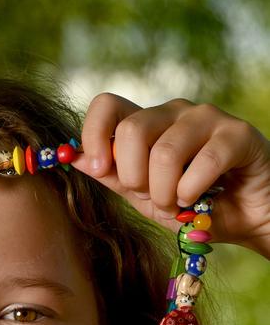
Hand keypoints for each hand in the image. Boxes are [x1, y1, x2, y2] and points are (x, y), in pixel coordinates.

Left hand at [75, 94, 269, 257]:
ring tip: (178, 205)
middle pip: (132, 130)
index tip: (102, 171)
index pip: (107, 104)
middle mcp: (174, 112)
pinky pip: (203, 163)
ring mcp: (207, 118)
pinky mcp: (238, 134)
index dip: (94, 135)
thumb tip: (76, 159)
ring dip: (166, 193)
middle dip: (136, 178)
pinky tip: (200, 202)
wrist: (247, 219)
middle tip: (153, 199)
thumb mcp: (145, 198)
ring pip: (164, 152)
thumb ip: (114, 178)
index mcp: (148, 124)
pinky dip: (193, 193)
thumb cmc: (195, 206)